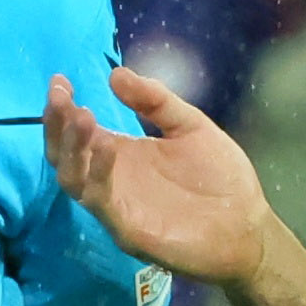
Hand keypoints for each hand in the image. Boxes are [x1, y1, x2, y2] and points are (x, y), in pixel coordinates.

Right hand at [44, 66, 275, 284]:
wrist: (249, 226)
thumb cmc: (220, 179)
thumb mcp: (190, 126)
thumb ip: (156, 101)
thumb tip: (116, 74)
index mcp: (121, 154)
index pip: (78, 132)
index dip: (64, 108)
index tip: (60, 80)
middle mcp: (110, 179)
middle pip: (65, 155)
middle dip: (56, 125)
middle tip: (60, 96)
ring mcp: (116, 206)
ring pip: (73, 180)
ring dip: (72, 149)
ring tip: (81, 116)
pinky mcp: (127, 231)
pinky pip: (102, 202)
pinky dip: (100, 174)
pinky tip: (108, 146)